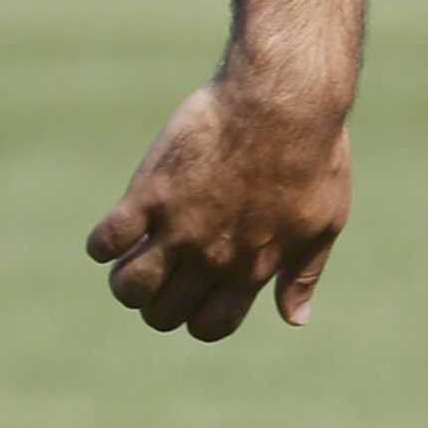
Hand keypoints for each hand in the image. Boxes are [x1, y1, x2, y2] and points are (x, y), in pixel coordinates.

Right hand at [84, 75, 350, 340]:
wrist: (284, 100)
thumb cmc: (312, 156)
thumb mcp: (324, 220)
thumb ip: (304, 273)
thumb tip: (295, 319)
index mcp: (254, 267)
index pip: (210, 327)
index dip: (198, 317)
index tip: (197, 290)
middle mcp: (213, 256)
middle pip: (162, 315)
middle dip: (160, 300)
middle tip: (166, 266)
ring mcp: (180, 226)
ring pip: (128, 288)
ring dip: (126, 279)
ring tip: (139, 250)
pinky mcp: (151, 194)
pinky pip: (103, 242)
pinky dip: (103, 242)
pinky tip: (124, 221)